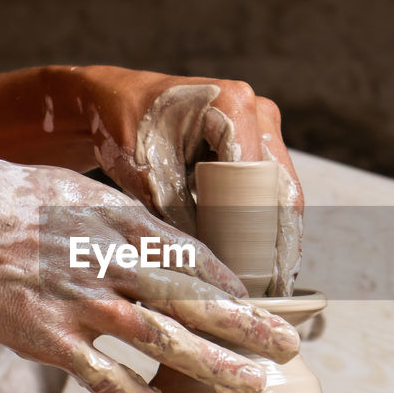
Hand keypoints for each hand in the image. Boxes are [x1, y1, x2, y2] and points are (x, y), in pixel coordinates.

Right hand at [0, 158, 299, 392]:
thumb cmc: (10, 201)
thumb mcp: (78, 191)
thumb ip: (123, 220)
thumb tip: (163, 241)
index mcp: (122, 222)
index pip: (197, 258)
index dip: (236, 286)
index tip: (265, 306)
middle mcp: (113, 262)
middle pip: (195, 300)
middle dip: (248, 328)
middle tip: (290, 350)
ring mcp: (84, 303)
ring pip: (164, 340)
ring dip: (213, 367)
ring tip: (252, 388)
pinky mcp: (50, 339)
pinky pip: (104, 376)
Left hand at [72, 66, 303, 295]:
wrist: (111, 102)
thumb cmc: (122, 129)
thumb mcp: (148, 176)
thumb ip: (181, 217)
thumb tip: (214, 267)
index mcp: (233, 105)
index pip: (261, 180)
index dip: (265, 231)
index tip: (269, 276)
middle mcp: (256, 111)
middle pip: (282, 187)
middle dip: (281, 241)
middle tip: (278, 290)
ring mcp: (258, 124)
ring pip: (281, 190)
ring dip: (279, 235)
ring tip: (277, 284)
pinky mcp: (253, 140)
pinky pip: (269, 186)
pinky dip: (267, 221)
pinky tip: (268, 261)